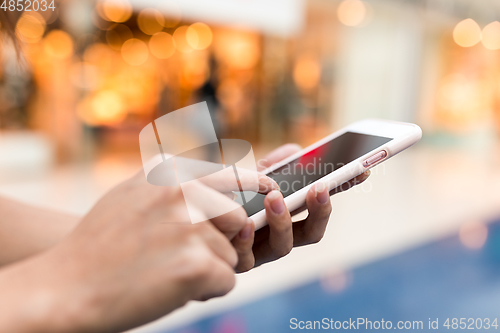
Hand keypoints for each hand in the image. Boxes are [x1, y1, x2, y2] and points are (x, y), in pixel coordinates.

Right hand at [0, 170, 272, 332]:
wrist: (65, 287)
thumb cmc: (100, 243)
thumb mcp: (133, 193)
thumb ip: (172, 180)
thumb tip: (218, 173)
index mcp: (171, 174)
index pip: (233, 176)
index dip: (254, 186)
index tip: (271, 191)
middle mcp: (184, 193)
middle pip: (239, 219)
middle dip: (223, 241)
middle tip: (187, 255)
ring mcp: (191, 227)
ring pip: (233, 254)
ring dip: (210, 269)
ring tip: (169, 272)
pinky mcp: (196, 265)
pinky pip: (227, 280)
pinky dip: (207, 290)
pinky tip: (173, 288)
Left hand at [231, 144, 369, 270]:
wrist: (196, 220)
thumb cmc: (225, 200)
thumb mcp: (249, 179)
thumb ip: (272, 166)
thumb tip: (295, 150)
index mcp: (289, 217)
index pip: (321, 204)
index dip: (343, 189)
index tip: (362, 170)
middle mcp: (280, 238)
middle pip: (312, 233)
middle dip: (320, 211)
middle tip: (320, 188)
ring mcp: (261, 252)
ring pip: (283, 247)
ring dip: (283, 222)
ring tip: (275, 197)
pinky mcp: (237, 261)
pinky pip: (246, 255)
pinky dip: (247, 238)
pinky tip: (244, 221)